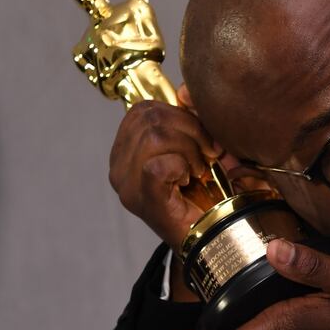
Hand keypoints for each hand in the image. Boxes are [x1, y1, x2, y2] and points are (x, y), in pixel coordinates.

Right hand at [109, 85, 220, 248]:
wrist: (210, 239)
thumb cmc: (205, 194)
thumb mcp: (198, 147)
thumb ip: (191, 118)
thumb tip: (187, 91)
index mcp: (127, 149)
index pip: (145, 108)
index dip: (181, 116)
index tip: (204, 140)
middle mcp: (119, 165)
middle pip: (151, 117)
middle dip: (191, 131)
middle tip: (206, 157)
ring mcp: (126, 184)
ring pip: (156, 136)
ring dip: (190, 151)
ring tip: (197, 171)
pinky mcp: (141, 198)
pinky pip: (159, 165)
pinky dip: (182, 167)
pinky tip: (188, 182)